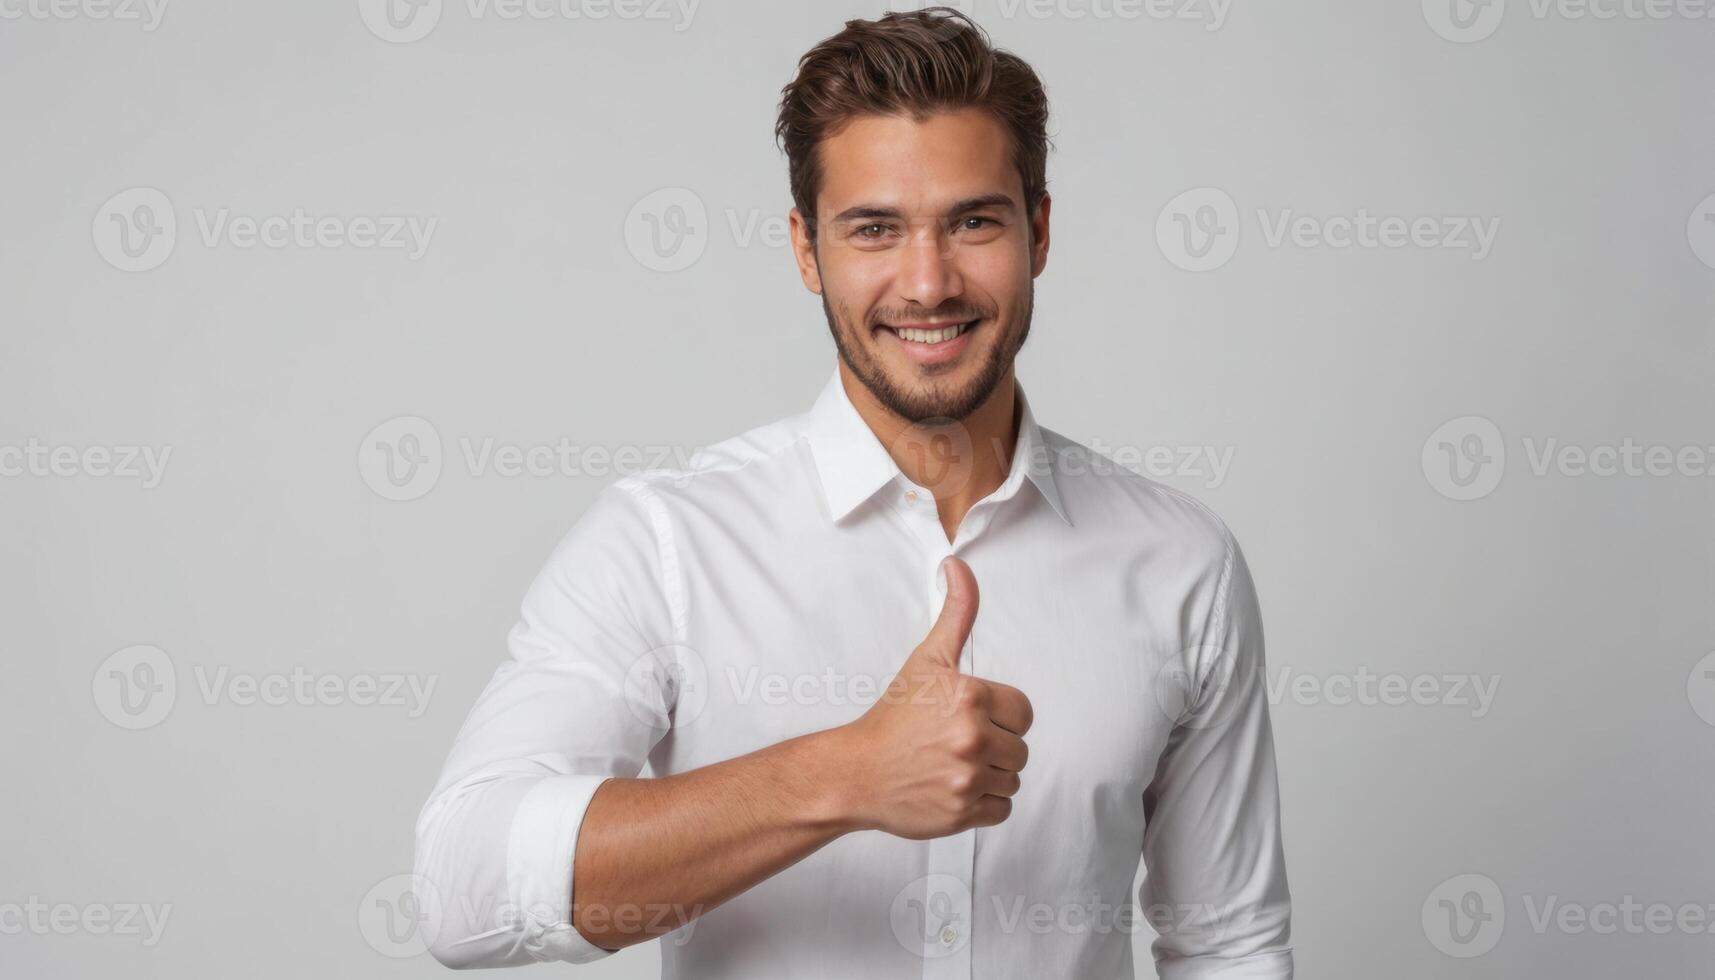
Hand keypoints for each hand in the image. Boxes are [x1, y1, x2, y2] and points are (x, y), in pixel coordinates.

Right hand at [830, 556, 1032, 838]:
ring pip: (1012, 779)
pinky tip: (952, 788)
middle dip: (994, 745)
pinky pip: (1002, 808)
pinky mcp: (962, 814)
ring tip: (951, 764)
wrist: (856, 772)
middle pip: (1020, 748)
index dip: (1000, 714)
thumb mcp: (927, 659)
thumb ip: (956, 612)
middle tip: (953, 742)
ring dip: (990, 775)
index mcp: (971, 697)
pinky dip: (983, 804)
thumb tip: (958, 564)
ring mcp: (967, 780)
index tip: (968, 716)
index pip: (1023, 712)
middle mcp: (972, 739)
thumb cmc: (894, 715)